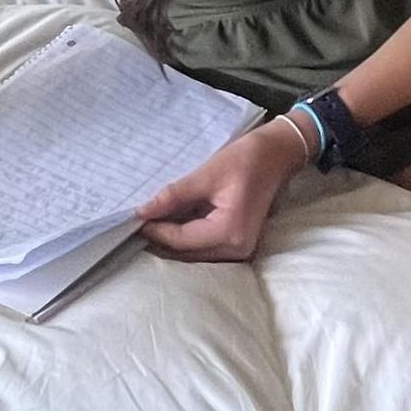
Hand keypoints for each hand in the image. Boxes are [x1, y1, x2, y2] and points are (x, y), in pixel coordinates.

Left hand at [137, 121, 307, 261]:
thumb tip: (142, 212)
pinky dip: (187, 239)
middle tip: (137, 222)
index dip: (155, 230)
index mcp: (230, 232)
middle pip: (186, 254)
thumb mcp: (207, 174)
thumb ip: (174, 196)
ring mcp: (241, 250)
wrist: (278, 155)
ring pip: (194, 255)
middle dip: (161, 240)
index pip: (181, 241)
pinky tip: (172, 224)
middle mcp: (237, 250)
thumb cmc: (247, 159)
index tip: (133, 218)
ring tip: (152, 223)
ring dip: (173, 242)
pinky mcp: (239, 245)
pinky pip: (205, 248)